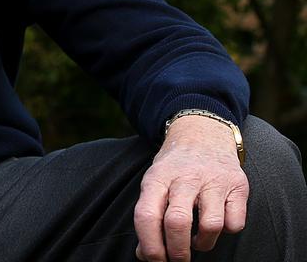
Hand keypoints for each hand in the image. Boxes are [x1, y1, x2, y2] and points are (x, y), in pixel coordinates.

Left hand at [133, 114, 247, 261]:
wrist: (202, 134)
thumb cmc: (174, 168)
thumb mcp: (154, 183)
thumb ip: (149, 216)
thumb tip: (143, 254)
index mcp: (158, 178)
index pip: (147, 215)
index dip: (150, 244)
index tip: (154, 260)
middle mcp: (185, 178)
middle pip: (177, 222)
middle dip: (177, 251)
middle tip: (177, 261)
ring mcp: (214, 181)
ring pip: (211, 225)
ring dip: (203, 244)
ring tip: (197, 242)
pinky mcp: (238, 186)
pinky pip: (235, 222)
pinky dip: (227, 231)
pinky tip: (217, 225)